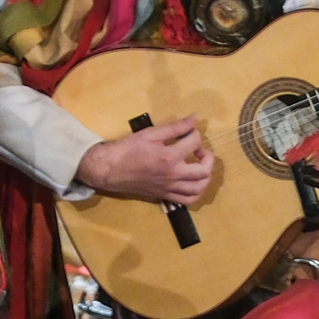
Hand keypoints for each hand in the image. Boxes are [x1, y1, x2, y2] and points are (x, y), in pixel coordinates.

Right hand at [75, 119, 214, 206]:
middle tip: (198, 150)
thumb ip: (176, 127)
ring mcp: (170, 188)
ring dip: (205, 176)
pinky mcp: (165, 196)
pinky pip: (188, 200)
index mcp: (169, 157)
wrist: (110, 170)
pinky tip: (192, 182)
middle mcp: (173, 175)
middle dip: (207, 157)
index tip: (188, 131)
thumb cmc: (128, 149)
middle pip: (204, 170)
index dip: (195, 133)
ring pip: (199, 188)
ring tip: (198, 166)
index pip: (195, 142)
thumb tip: (196, 118)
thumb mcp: (151, 133)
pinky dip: (195, 192)